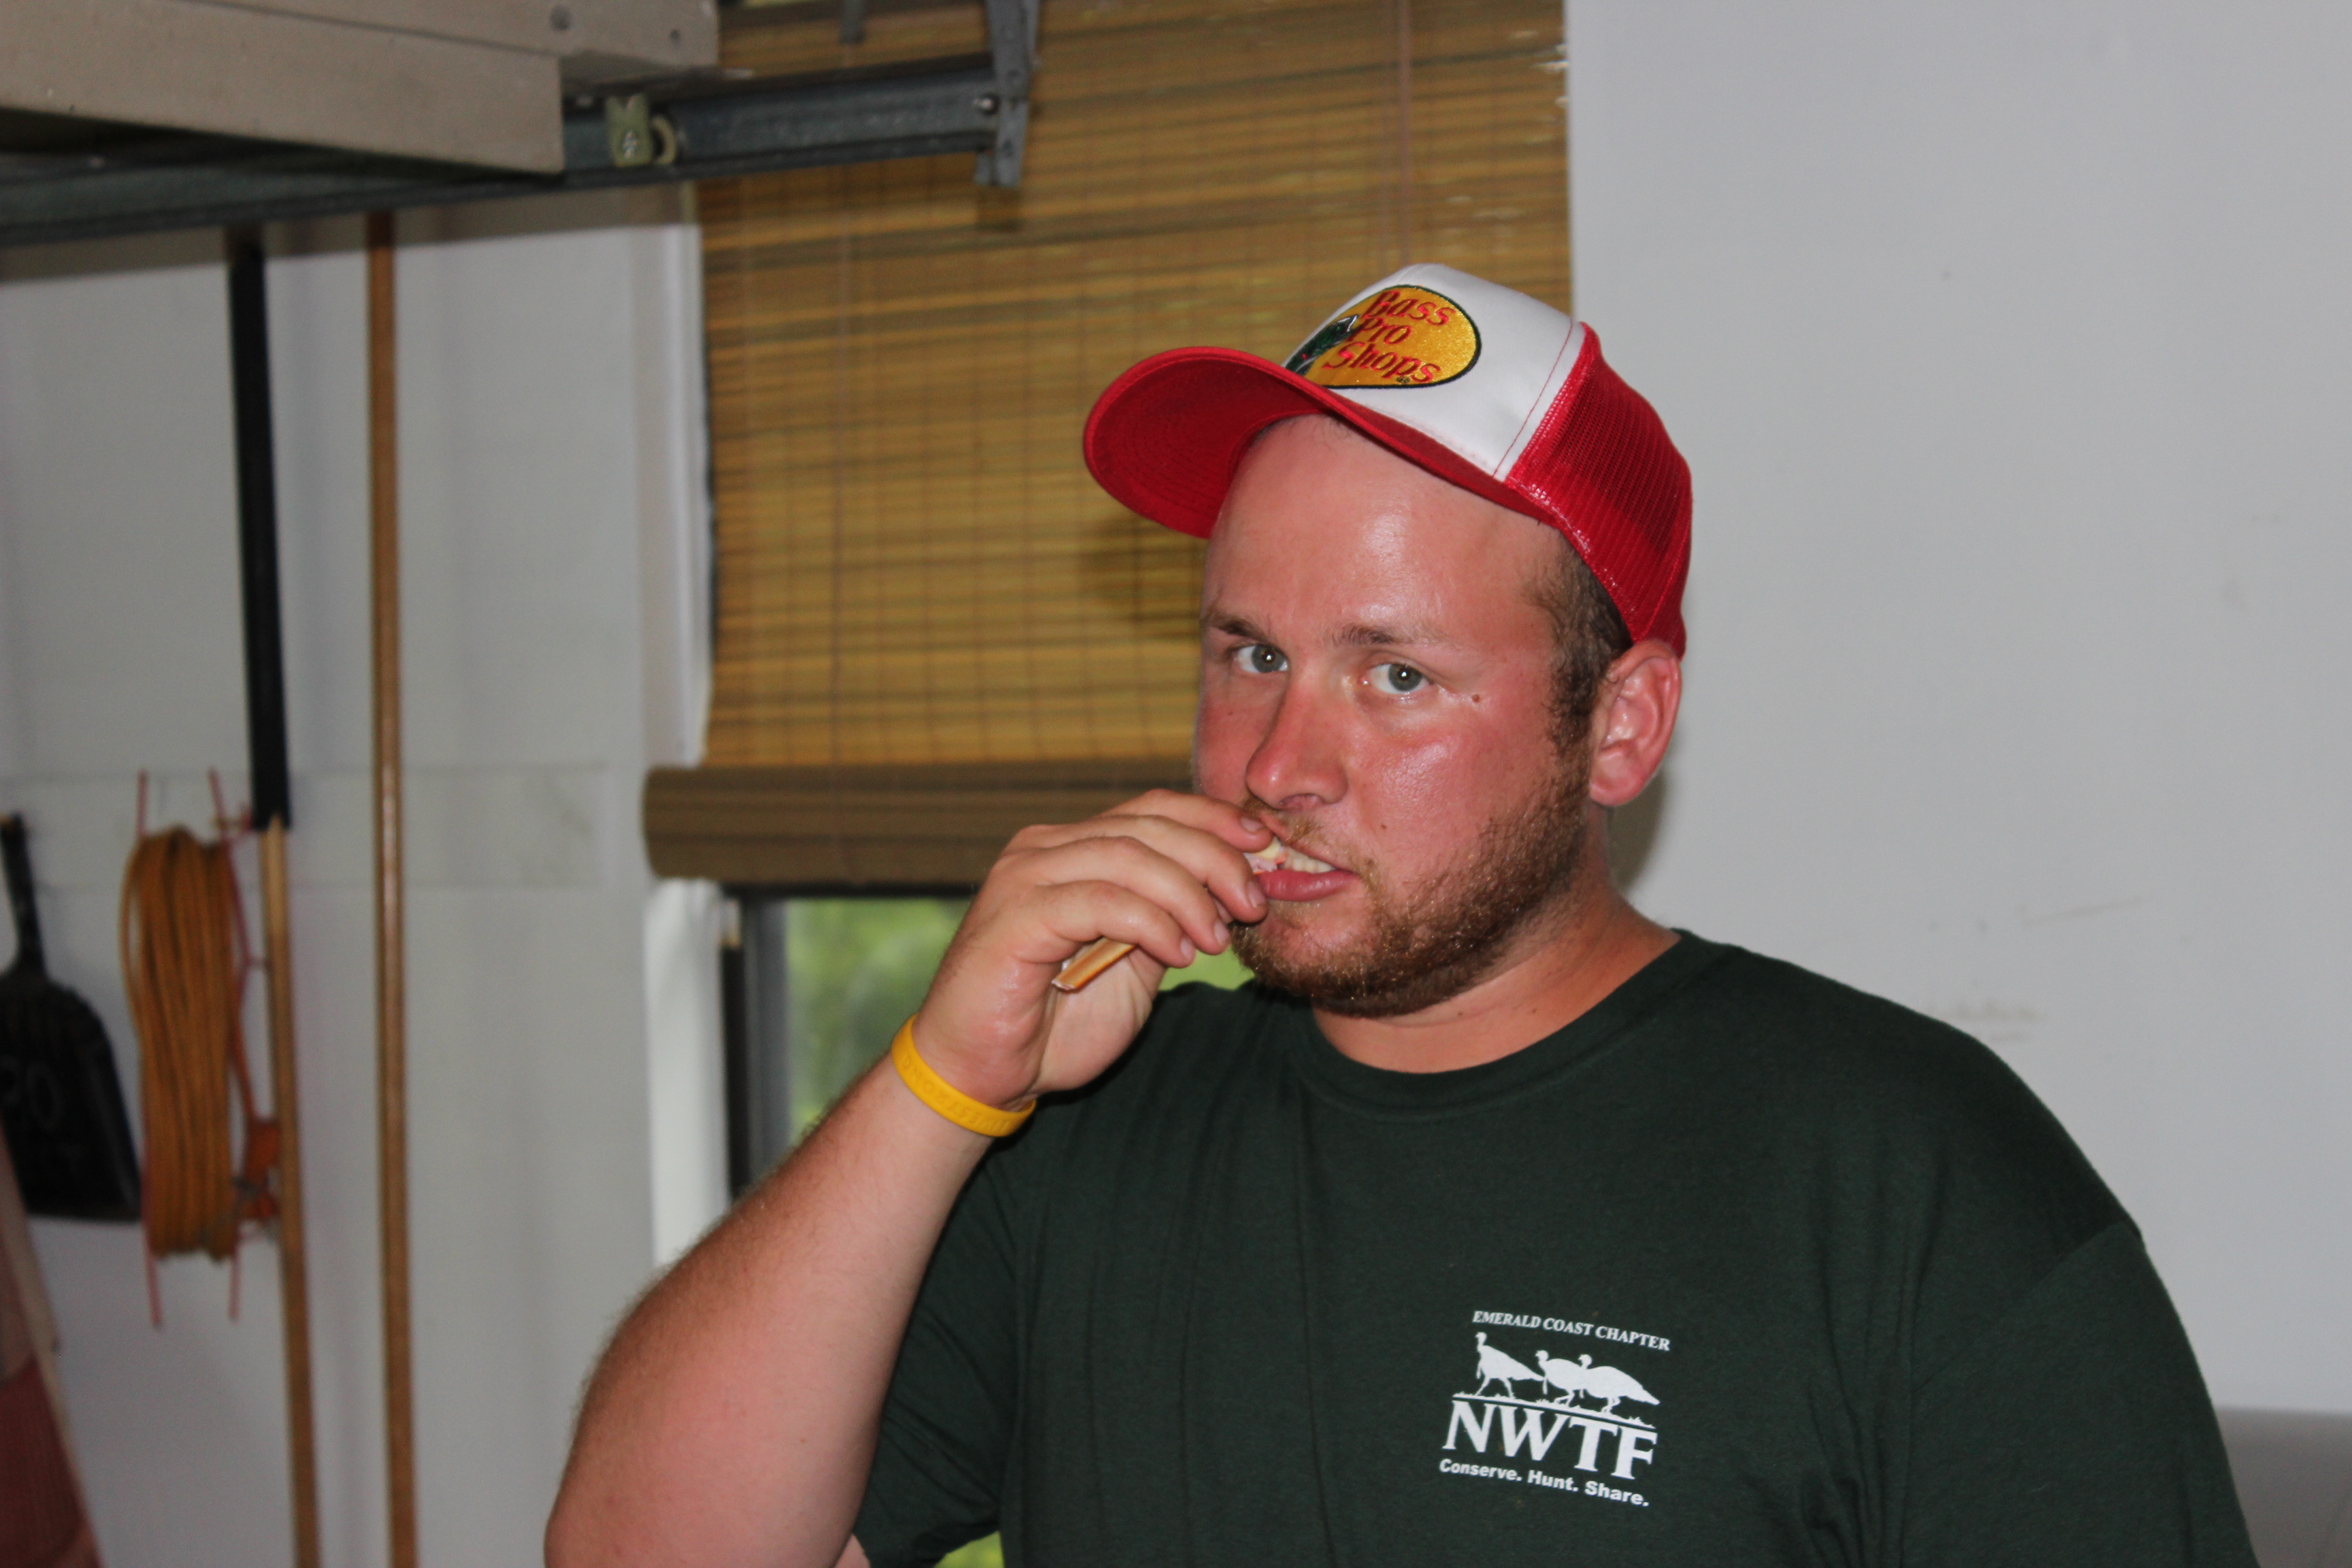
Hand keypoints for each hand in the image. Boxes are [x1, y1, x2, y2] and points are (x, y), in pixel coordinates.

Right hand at [912, 791, 1272, 1109]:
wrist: (980, 1075)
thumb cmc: (1053, 1025)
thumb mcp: (1132, 966)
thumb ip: (1168, 922)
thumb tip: (1231, 891)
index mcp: (1070, 848)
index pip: (1151, 809)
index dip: (1212, 820)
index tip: (1264, 847)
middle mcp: (1042, 848)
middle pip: (1148, 825)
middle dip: (1214, 858)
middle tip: (1253, 903)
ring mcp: (1023, 876)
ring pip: (1128, 855)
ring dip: (1188, 894)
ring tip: (1216, 939)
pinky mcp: (1014, 915)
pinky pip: (1099, 900)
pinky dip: (1151, 922)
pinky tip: (1179, 954)